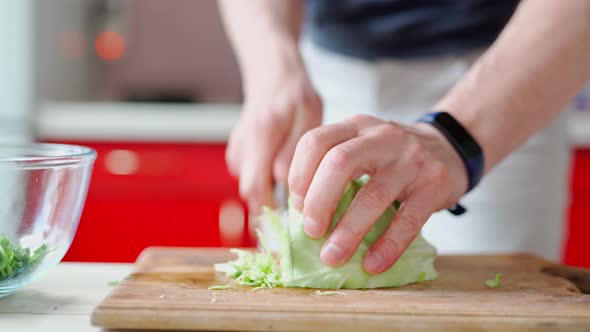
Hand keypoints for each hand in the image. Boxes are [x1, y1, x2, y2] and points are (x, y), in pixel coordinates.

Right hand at [226, 56, 321, 212]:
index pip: (256, 186)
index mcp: (261, 135)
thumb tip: (282, 179)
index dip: (270, 214)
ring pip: (253, 186)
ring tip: (299, 190)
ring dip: (272, 194)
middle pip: (251, 193)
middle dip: (274, 209)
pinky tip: (285, 172)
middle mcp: (243, 145)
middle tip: (302, 220)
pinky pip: (253, 177)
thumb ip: (296, 147)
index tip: (290, 231)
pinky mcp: (239, 153)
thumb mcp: (309, 113)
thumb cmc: (295, 93)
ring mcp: (238, 149)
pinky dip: (268, 182)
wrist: (270, 74)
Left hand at [288, 114, 467, 272]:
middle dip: (318, 202)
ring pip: (373, 195)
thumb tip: (300, 215)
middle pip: (339, 163)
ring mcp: (410, 160)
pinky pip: (408, 219)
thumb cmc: (393, 156)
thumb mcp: (362, 146)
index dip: (299, 176)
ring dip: (348, 231)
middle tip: (312, 232)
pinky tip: (373, 263)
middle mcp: (381, 138)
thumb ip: (332, 167)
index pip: (315, 142)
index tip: (297, 206)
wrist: (449, 147)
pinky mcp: (434, 185)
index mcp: (356, 127)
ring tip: (333, 256)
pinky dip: (387, 246)